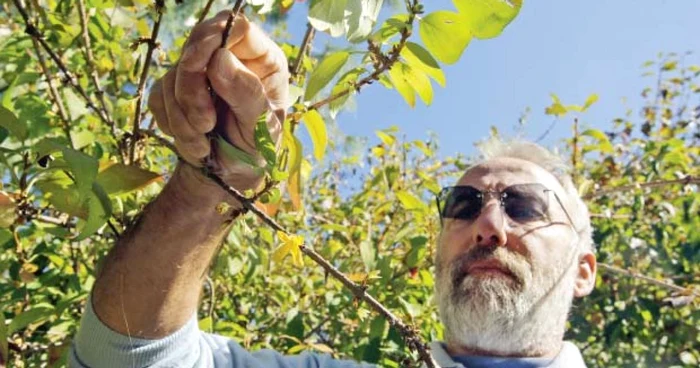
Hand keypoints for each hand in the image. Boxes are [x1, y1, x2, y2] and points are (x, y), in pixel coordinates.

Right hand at [148, 11, 288, 195]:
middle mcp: (233, 59)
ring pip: (174, 74)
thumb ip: (246, 94)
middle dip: (191, 88)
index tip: (197, 62)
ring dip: (183, 115)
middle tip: (205, 124)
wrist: (229, 178)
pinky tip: (192, 142)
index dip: (212, 37)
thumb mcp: (261, 130)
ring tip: (203, 143)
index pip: (236, 27)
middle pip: (197, 46)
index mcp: (263, 61)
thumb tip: (220, 58)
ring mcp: (203, 72)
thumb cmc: (256, 152)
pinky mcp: (177, 89)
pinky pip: (159, 94)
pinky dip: (171, 122)